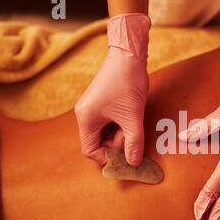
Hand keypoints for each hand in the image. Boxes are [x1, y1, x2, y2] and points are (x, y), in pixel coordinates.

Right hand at [75, 13, 150, 165]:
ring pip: (105, 132)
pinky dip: (119, 124)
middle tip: (131, 133)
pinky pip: (108, 122)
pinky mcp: (101, 102)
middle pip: (98, 142)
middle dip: (116, 143)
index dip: (108, 157)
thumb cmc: (127, 84)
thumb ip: (134, 143)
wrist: (128, 56)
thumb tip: (134, 163)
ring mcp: (92, 107)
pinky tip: (130, 116)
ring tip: (132, 122)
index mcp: (86, 119)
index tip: (126, 155)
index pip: (90, 151)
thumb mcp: (133, 118)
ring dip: (119, 133)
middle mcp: (85, 114)